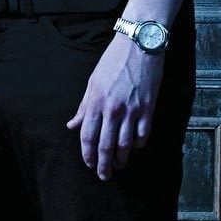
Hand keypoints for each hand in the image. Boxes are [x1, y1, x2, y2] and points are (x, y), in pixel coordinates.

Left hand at [68, 37, 162, 179]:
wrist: (140, 44)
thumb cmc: (114, 60)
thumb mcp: (93, 82)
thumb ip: (84, 106)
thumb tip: (72, 125)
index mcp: (95, 102)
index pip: (88, 136)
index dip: (87, 154)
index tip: (89, 164)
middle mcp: (112, 109)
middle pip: (105, 145)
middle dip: (103, 165)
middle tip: (104, 176)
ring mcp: (131, 110)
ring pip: (124, 144)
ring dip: (121, 158)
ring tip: (120, 165)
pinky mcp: (148, 108)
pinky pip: (142, 134)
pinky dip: (139, 144)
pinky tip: (135, 147)